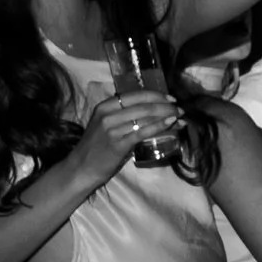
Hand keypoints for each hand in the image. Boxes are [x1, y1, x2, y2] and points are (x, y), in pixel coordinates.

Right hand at [68, 91, 182, 191]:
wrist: (82, 167)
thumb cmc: (97, 146)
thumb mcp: (106, 124)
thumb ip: (124, 115)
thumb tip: (152, 110)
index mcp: (105, 106)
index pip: (135, 95)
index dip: (156, 95)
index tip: (171, 98)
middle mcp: (108, 114)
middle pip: (143, 105)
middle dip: (165, 105)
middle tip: (180, 109)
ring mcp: (112, 129)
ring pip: (145, 117)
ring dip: (166, 116)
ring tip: (180, 118)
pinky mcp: (118, 144)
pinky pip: (143, 132)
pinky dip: (159, 126)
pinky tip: (171, 124)